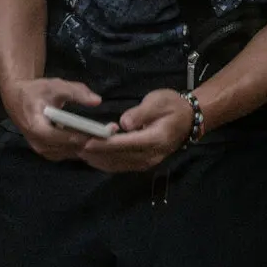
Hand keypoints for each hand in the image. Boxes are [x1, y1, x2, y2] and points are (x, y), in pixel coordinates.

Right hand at [8, 77, 113, 162]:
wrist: (17, 100)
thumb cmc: (36, 92)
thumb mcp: (55, 86)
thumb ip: (76, 92)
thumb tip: (97, 100)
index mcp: (36, 127)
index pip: (61, 137)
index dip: (80, 136)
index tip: (100, 132)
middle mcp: (38, 144)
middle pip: (67, 147)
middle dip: (89, 141)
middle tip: (110, 134)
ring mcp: (42, 151)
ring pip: (69, 153)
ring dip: (86, 146)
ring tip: (106, 137)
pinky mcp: (47, 153)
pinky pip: (67, 153)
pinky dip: (79, 147)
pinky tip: (93, 139)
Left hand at [76, 88, 191, 173]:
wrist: (190, 118)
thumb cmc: (173, 105)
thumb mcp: (158, 101)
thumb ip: (140, 113)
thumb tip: (123, 123)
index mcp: (154, 139)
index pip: (125, 143)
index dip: (104, 144)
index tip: (86, 142)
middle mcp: (151, 155)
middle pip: (119, 157)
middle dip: (96, 153)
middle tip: (75, 147)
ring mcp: (148, 162)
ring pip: (119, 164)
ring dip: (99, 160)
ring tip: (79, 153)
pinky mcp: (144, 163)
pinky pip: (123, 165)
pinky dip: (107, 163)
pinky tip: (94, 159)